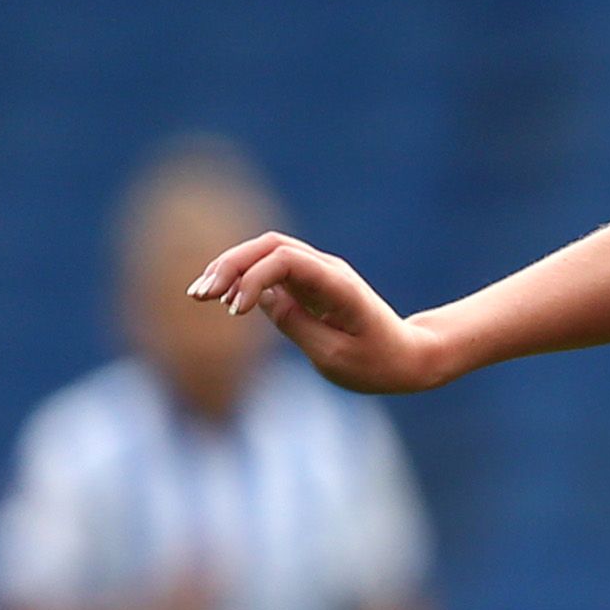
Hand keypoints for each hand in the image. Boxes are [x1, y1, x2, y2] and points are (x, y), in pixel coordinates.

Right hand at [193, 234, 453, 393]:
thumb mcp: (334, 355)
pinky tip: (218, 298)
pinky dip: (241, 281)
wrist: (410, 359)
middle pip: (270, 246)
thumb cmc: (378, 363)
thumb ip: (295, 324)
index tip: (235, 312)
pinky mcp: (308, 286)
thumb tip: (260, 298)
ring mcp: (317, 275)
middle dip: (230, 265)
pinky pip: (269, 272)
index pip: (286, 260)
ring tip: (199, 295)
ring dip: (230, 269)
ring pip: (265, 254)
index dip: (253, 277)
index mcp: (339, 285)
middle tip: (199, 295)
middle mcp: (327, 271)